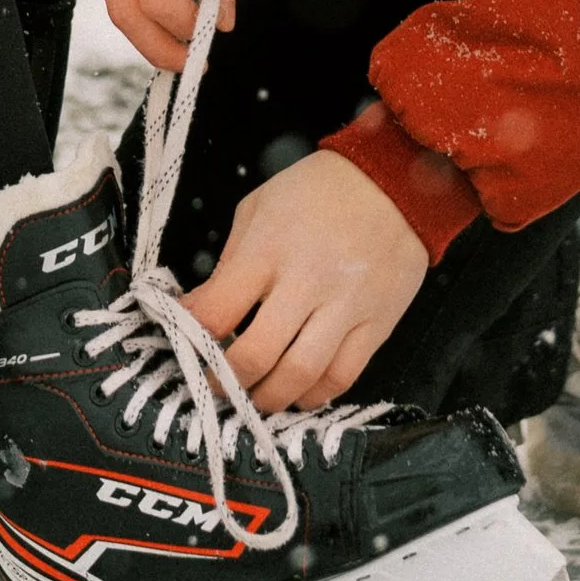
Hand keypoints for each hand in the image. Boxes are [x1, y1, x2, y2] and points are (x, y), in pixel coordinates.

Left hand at [182, 150, 426, 412]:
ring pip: (300, 376)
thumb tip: (202, 309)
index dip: (192, 337)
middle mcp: (306, 282)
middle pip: (256, 355)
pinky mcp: (376, 325)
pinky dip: (315, 395)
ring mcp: (345, 308)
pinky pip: (342, 377)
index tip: (186, 343)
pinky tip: (299, 391)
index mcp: (268, 249)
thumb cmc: (318, 190)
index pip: (217, 311)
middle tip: (217, 383)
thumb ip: (229, 262)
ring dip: (269, 398)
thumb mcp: (258, 207)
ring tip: (255, 396)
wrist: (393, 181)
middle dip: (227, 380)